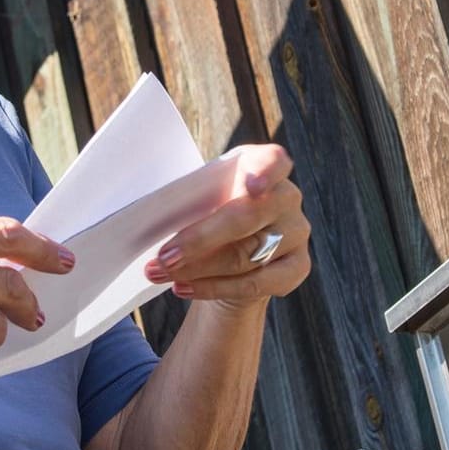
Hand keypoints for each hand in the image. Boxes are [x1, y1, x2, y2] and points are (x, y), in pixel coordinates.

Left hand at [142, 144, 310, 306]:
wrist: (235, 247)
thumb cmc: (211, 209)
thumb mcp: (204, 193)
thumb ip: (192, 196)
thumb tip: (150, 216)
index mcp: (266, 165)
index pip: (273, 161)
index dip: (264, 173)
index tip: (251, 187)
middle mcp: (287, 197)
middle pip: (247, 218)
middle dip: (200, 240)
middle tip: (165, 256)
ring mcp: (297, 232)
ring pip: (246, 257)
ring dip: (197, 269)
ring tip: (159, 273)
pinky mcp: (297, 267)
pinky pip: (253, 283)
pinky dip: (213, 287)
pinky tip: (183, 287)